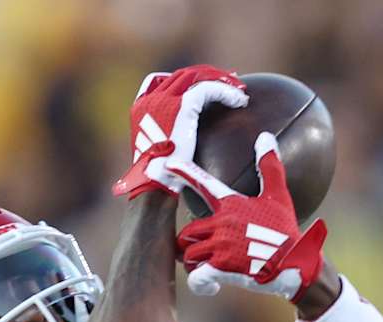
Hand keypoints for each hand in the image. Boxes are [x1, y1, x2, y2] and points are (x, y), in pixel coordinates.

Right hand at [112, 65, 247, 199]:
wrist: (154, 186)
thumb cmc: (160, 181)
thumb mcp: (163, 154)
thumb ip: (172, 139)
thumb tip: (188, 145)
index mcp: (141, 107)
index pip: (164, 80)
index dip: (189, 78)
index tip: (211, 83)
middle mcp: (151, 99)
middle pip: (184, 75)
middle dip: (209, 75)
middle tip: (232, 82)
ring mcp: (164, 100)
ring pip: (197, 77)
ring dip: (221, 80)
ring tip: (240, 91)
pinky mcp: (182, 106)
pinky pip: (208, 89)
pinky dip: (226, 92)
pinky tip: (241, 101)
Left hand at [170, 132, 327, 301]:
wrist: (295, 263)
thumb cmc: (285, 230)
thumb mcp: (279, 196)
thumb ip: (269, 166)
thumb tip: (266, 136)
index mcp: (230, 205)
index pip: (202, 183)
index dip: (183, 172)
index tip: (167, 164)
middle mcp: (221, 224)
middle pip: (186, 231)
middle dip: (188, 241)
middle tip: (198, 247)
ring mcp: (220, 248)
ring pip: (188, 254)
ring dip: (193, 261)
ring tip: (204, 265)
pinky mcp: (222, 270)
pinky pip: (196, 276)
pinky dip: (199, 282)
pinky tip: (210, 284)